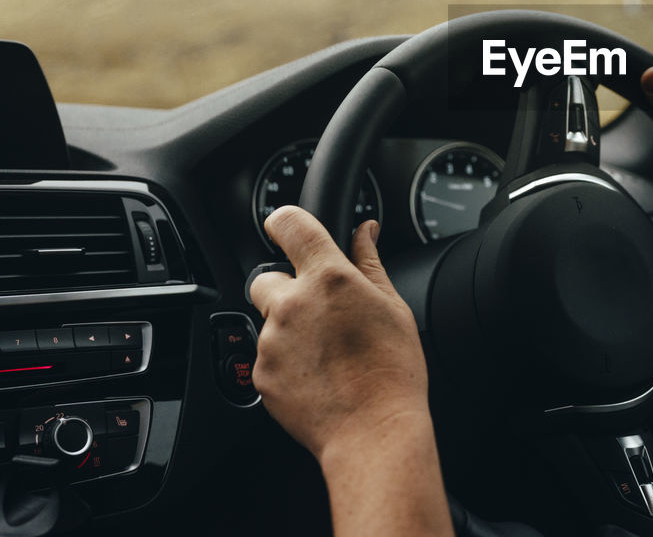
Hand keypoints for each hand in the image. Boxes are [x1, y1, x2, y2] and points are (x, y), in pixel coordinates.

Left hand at [248, 206, 429, 465]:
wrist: (373, 430)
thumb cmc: (391, 370)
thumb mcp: (392, 305)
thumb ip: (369, 262)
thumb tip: (365, 231)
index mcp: (328, 278)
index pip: (289, 224)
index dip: (284, 221)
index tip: (286, 228)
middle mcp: (292, 304)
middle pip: (267, 277)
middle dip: (287, 288)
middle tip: (321, 311)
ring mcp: (271, 341)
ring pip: (269, 320)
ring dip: (290, 328)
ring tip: (328, 352)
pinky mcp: (260, 374)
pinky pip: (267, 355)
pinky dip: (286, 361)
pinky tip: (318, 374)